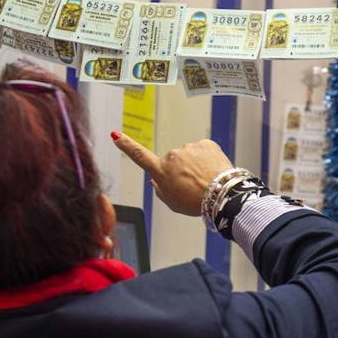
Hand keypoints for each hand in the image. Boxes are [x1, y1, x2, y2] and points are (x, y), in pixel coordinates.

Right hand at [113, 134, 233, 216]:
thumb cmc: (196, 202)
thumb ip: (160, 189)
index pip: (139, 155)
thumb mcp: (172, 202)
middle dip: (180, 170)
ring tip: (205, 181)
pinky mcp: (206, 144)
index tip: (116, 135)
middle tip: (192, 186)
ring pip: (190, 156)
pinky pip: (203, 151)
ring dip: (195, 166)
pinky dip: (207, 160)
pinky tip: (212, 172)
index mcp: (160, 170)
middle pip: (173, 161)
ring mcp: (189, 148)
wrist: (222, 194)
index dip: (126, 145)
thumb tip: (157, 180)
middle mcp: (172, 156)